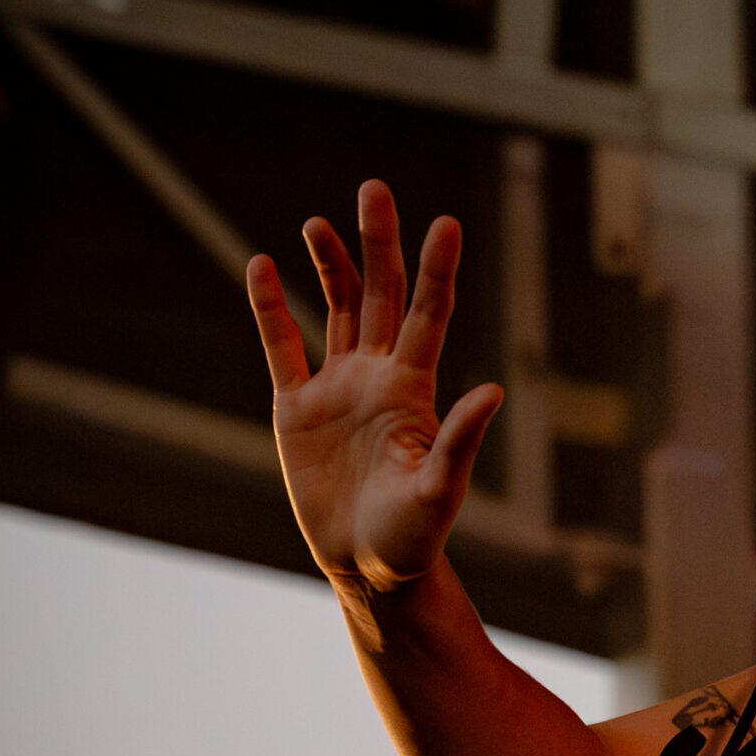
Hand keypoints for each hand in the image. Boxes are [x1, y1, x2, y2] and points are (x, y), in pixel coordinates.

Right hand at [247, 180, 501, 592]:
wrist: (370, 567)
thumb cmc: (415, 535)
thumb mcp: (441, 489)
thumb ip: (461, 439)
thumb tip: (494, 391)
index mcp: (416, 389)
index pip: (429, 314)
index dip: (437, 269)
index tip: (446, 223)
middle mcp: (379, 377)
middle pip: (380, 295)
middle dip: (378, 244)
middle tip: (375, 189)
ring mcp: (337, 389)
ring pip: (334, 310)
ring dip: (330, 265)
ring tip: (319, 221)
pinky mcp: (297, 409)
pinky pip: (282, 347)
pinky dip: (270, 309)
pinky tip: (261, 267)